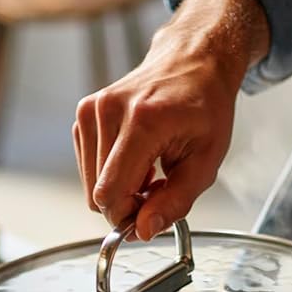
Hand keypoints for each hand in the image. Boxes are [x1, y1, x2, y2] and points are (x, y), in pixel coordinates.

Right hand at [74, 0, 266, 239]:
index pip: (111, 192)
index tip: (149, 219)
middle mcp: (109, 111)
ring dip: (120, 188)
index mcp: (142, 121)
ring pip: (92, 184)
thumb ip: (175, 202)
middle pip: (98, 193)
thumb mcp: (206, 162)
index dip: (127, 218)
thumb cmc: (205, 106)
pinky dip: (112, 172)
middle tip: (157, 190)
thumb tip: (144, 230)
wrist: (193, 61)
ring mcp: (92, 109)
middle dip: (126, 204)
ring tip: (150, 171)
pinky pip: (89, 166)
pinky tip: (136, 159)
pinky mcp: (85, 113)